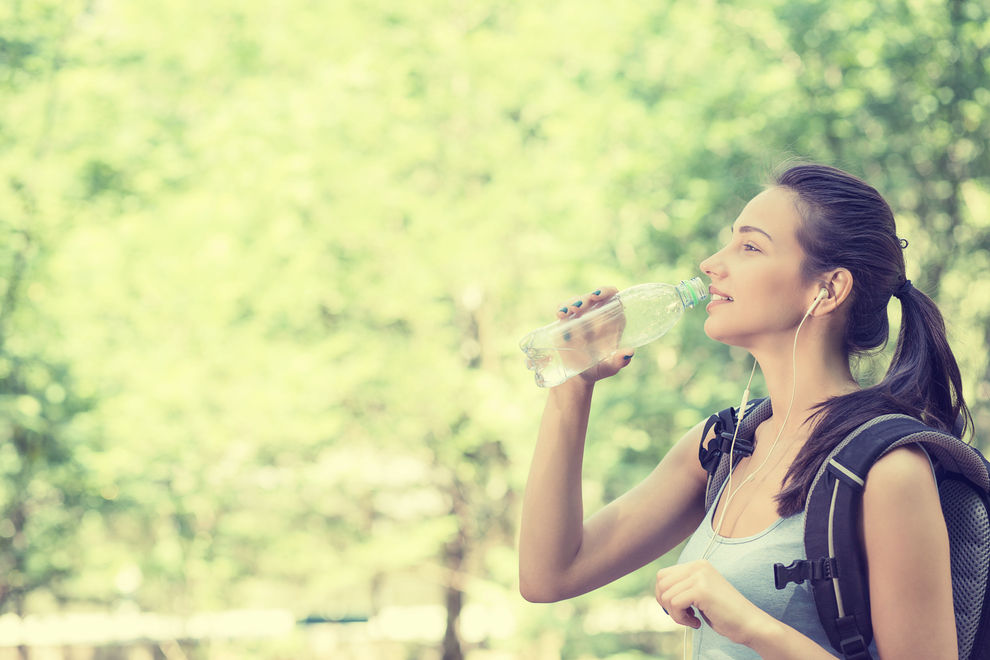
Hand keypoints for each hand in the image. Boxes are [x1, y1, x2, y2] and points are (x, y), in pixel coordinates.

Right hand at [554, 287, 633, 384]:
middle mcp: (597, 315)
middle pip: (593, 296)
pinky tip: (560, 314)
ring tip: (566, 312)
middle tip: (578, 307)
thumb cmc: (597, 370)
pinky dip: (561, 308)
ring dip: (572, 302)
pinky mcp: (567, 321)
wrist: (577, 376)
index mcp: (613, 321)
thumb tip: (629, 352)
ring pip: (577, 300)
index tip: (597, 295)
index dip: (606, 292)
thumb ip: (619, 361)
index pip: (613, 297)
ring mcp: (581, 317)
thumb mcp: (609, 367)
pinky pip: (563, 309)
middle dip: (585, 298)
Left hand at [655, 559, 769, 646]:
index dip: (664, 595)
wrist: (749, 624)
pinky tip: (697, 623)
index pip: (663, 575)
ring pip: (666, 596)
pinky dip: (681, 619)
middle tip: (684, 615)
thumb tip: (659, 591)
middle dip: (666, 604)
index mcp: (698, 565)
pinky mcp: (701, 590)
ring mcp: (699, 576)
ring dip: (675, 614)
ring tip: (692, 619)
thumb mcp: (700, 593)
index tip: (678, 608)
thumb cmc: (725, 613)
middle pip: (661, 583)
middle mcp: (697, 566)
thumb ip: (683, 587)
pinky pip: (674, 604)